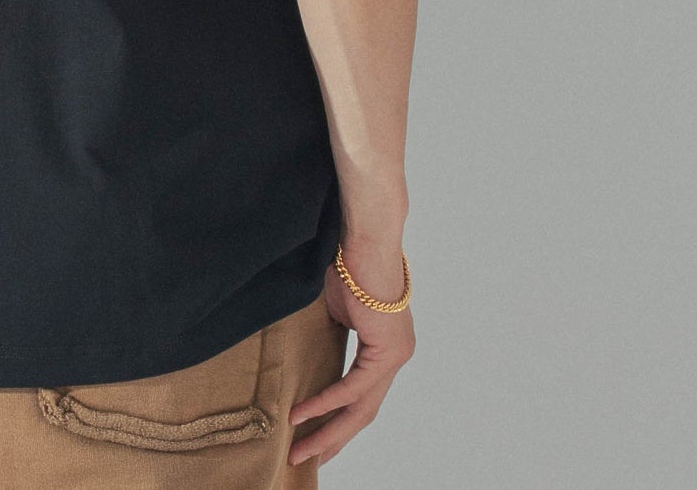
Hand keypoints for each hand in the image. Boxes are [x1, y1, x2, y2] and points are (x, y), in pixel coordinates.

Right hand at [287, 237, 414, 468]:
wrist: (365, 239)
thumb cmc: (349, 264)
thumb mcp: (338, 308)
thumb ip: (335, 336)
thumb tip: (315, 353)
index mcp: (386, 348)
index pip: (362, 397)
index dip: (336, 420)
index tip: (312, 437)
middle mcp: (396, 357)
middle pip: (362, 413)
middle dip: (330, 439)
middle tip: (303, 458)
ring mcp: (395, 357)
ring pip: (360, 409)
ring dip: (327, 432)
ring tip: (300, 449)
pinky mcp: (386, 352)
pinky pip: (353, 388)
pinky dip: (326, 403)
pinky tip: (303, 414)